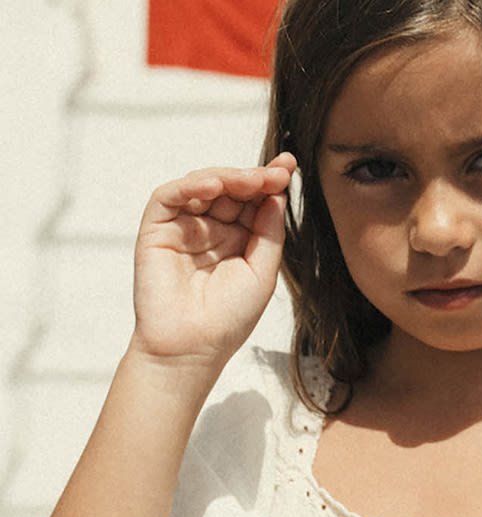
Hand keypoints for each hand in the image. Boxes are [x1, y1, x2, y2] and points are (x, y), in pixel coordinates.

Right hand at [130, 153, 296, 365]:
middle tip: (276, 172)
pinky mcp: (156, 230)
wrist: (192, 347)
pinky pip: (169, 197)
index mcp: (238, 238)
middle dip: (254, 177)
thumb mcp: (262, 271)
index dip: (270, 182)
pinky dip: (190, 185)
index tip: (289, 167)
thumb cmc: (229, 318)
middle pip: (231, 188)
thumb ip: (268, 232)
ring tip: (251, 179)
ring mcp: (183, 227)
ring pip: (202, 185)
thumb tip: (276, 195)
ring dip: (228, 177)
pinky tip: (215, 185)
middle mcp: (210, 229)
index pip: (253, 201)